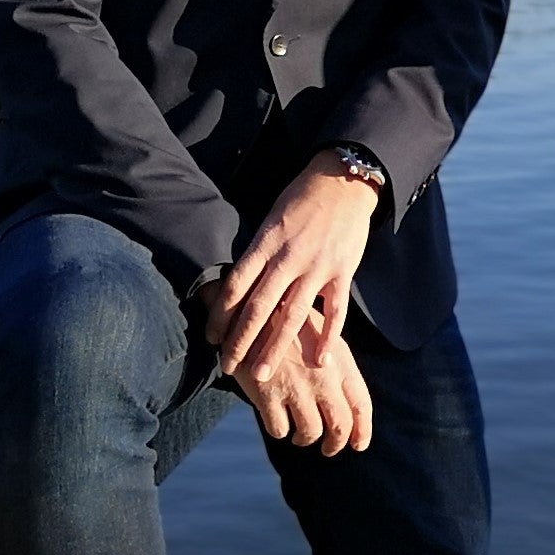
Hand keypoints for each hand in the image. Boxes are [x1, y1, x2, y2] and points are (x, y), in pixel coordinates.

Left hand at [205, 152, 379, 386]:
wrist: (343, 180)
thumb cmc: (301, 199)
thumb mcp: (270, 220)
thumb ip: (257, 255)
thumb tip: (237, 289)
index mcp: (266, 244)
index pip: (235, 287)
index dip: (220, 316)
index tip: (211, 338)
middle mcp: (288, 258)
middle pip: (258, 308)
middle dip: (240, 341)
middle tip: (227, 367)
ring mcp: (317, 267)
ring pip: (292, 316)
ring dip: (275, 348)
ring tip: (262, 374)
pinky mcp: (343, 271)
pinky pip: (335, 311)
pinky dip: (328, 337)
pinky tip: (320, 360)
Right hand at [236, 304, 373, 454]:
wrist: (255, 308)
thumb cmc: (292, 321)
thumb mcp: (325, 333)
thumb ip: (338, 366)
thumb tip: (350, 402)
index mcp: (340, 361)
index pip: (361, 405)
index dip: (363, 430)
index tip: (359, 445)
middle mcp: (322, 377)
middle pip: (340, 426)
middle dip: (336, 444)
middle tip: (329, 449)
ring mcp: (295, 387)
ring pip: (310, 432)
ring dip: (305, 438)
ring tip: (300, 435)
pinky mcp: (267, 394)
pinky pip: (279, 429)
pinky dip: (280, 430)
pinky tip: (278, 421)